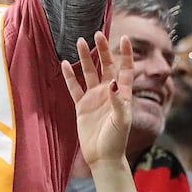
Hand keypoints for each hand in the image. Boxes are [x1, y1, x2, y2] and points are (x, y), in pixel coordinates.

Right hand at [62, 32, 132, 168]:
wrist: (103, 157)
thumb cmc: (117, 140)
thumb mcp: (121, 120)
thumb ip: (118, 101)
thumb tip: (113, 82)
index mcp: (123, 93)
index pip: (126, 69)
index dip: (126, 53)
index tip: (125, 37)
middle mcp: (109, 92)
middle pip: (106, 66)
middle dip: (102, 50)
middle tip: (97, 34)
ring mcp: (95, 97)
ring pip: (90, 72)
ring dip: (85, 58)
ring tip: (80, 42)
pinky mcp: (82, 106)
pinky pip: (75, 87)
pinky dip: (70, 76)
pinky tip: (65, 64)